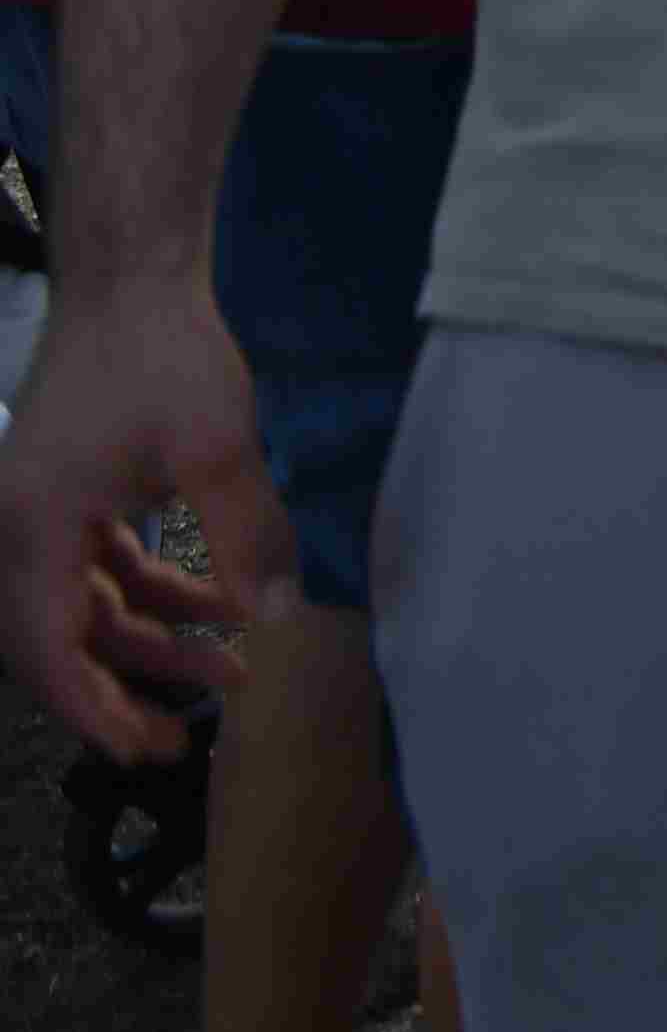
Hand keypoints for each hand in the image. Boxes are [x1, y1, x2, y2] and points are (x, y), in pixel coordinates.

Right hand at [0, 278, 279, 762]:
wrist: (133, 281)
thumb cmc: (162, 353)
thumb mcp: (217, 446)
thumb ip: (245, 534)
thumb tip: (276, 614)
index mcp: (33, 528)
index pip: (48, 652)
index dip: (94, 711)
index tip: (146, 749)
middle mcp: (20, 530)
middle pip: (60, 641)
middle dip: (124, 690)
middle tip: (186, 735)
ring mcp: (42, 513)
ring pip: (88, 607)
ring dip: (154, 640)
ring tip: (231, 667)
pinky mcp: (70, 495)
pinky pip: (103, 568)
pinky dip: (156, 592)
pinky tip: (221, 606)